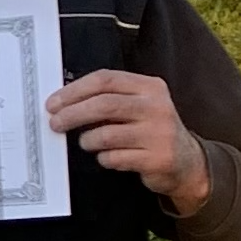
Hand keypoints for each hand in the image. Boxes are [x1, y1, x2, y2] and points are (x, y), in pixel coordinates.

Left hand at [47, 72, 211, 214]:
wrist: (187, 162)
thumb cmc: (151, 131)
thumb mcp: (138, 106)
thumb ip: (108, 99)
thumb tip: (63, 103)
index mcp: (150, 87)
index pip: (106, 79)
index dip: (74, 90)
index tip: (53, 102)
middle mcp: (157, 107)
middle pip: (104, 105)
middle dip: (73, 114)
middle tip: (55, 123)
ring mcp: (159, 134)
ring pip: (106, 134)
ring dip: (88, 140)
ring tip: (87, 143)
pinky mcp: (157, 159)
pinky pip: (115, 158)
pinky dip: (103, 158)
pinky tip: (108, 157)